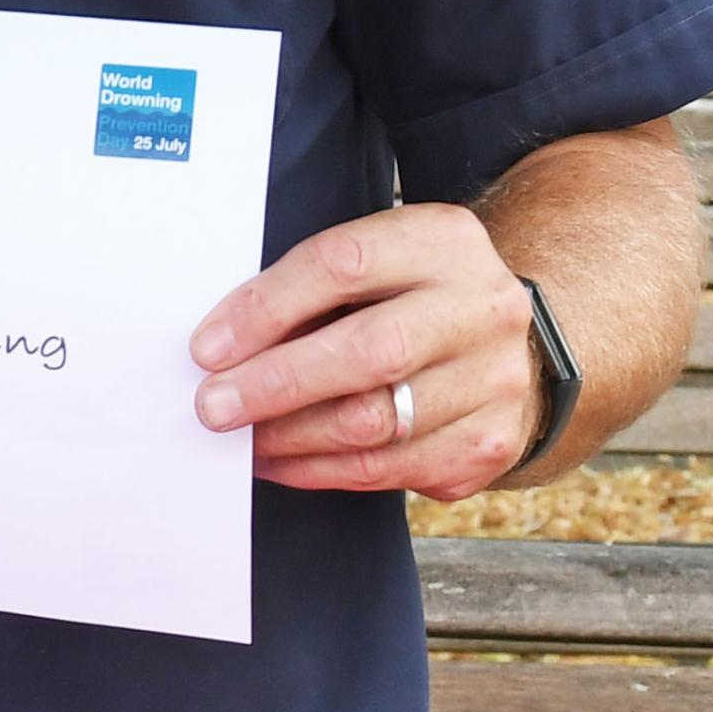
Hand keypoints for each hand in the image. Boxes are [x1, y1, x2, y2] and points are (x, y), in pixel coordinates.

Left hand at [189, 203, 539, 500]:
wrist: (503, 333)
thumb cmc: (410, 287)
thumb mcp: (378, 253)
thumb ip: (313, 286)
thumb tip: (224, 343)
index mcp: (442, 240)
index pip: (342, 267)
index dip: (268, 309)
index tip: (209, 347)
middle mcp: (481, 309)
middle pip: (368, 352)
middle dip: (277, 384)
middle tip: (214, 407)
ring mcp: (495, 380)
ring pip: (378, 423)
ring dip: (293, 437)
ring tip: (242, 439)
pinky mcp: (491, 443)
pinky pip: (394, 469)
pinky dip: (326, 471)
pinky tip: (285, 461)